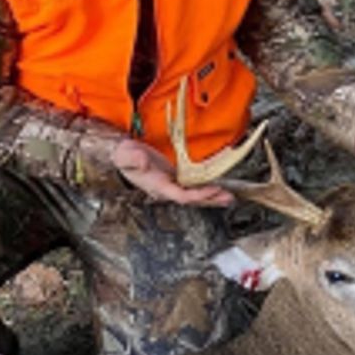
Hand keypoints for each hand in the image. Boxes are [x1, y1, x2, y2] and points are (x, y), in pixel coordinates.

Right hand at [111, 139, 233, 206]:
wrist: (124, 155)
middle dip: (211, 200)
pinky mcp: (176, 180)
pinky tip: (219, 188)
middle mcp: (167, 190)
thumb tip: (142, 161)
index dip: (198, 194)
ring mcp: (172, 186)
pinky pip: (194, 188)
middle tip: (229, 198)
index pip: (181, 196)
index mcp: (158, 187)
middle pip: (192, 200)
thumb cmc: (125, 156)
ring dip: (212, 197)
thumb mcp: (126, 155)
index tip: (213, 189)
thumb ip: (133, 159)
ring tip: (230, 197)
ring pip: (195, 196)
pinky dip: (207, 189)